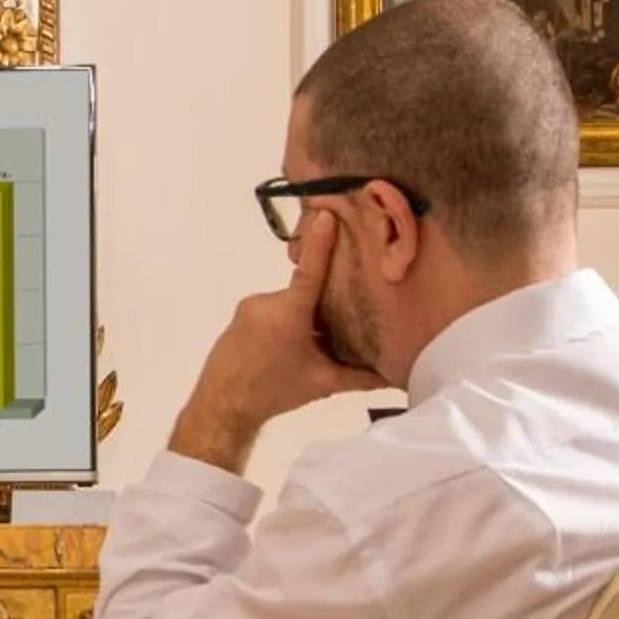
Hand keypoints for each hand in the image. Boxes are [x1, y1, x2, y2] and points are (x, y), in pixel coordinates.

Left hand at [168, 215, 385, 472]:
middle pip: (308, 293)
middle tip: (341, 325)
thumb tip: (395, 376)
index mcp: (288, 315)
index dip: (321, 244)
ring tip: (312, 345)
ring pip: (292, 302)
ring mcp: (251, 306)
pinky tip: (292, 345)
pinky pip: (274, 307)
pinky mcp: (242, 312)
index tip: (326, 214)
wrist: (223, 403)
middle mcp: (267, 302)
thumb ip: (361, 377)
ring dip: (306, 317)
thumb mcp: (321, 383)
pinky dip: (288, 320)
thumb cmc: (272, 392)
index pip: (310, 272)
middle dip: (326, 305)